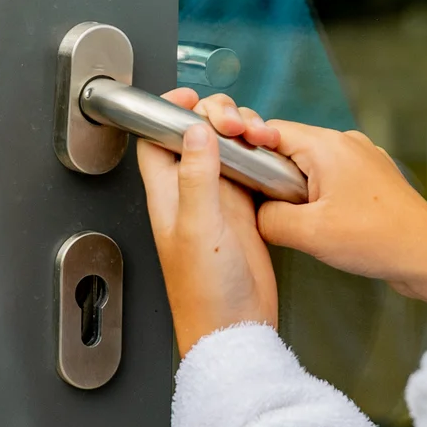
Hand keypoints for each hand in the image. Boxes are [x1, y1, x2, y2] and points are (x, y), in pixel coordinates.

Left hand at [136, 90, 278, 356]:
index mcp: (167, 195)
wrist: (236, 328)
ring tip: (255, 135)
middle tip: (233, 121)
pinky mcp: (243, 214)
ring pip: (224, 151)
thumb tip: (194, 130)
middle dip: (213, 117)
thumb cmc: (206, 292)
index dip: (168, 112)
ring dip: (239, 135)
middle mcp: (189, 195)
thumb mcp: (199, 227)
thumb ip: (196, 176)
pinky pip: (248, 172)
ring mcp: (217, 204)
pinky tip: (270, 156)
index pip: (156, 139)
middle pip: (194, 137)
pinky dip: (259, 158)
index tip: (190, 98)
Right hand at [193, 100, 426, 308]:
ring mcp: (361, 160)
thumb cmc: (381, 241)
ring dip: (295, 192)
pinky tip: (320, 225)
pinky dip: (317, 200)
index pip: (268, 130)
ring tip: (297, 222)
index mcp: (328, 146)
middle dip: (270, 177)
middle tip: (264, 206)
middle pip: (287, 148)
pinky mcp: (370, 181)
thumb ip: (269, 218)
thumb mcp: (309, 234)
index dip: (243, 148)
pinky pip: (329, 182)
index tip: (228, 168)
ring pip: (308, 168)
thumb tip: (256, 215)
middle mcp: (346, 144)